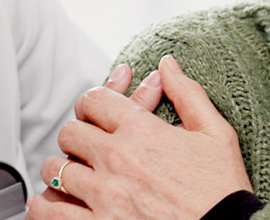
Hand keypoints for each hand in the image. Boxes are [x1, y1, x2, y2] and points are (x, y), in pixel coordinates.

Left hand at [27, 55, 249, 219]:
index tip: (96, 115)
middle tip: (87, 148)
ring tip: (73, 178)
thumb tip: (168, 64)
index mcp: (142, 132)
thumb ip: (188, 95)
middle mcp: (117, 160)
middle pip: (70, 133)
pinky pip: (49, 212)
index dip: (92, 103)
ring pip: (54, 170)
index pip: (94, 100)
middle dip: (77, 137)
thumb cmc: (223, 191)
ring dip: (62, 172)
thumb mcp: (217, 135)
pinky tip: (54, 204)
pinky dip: (45, 207)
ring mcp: (104, 196)